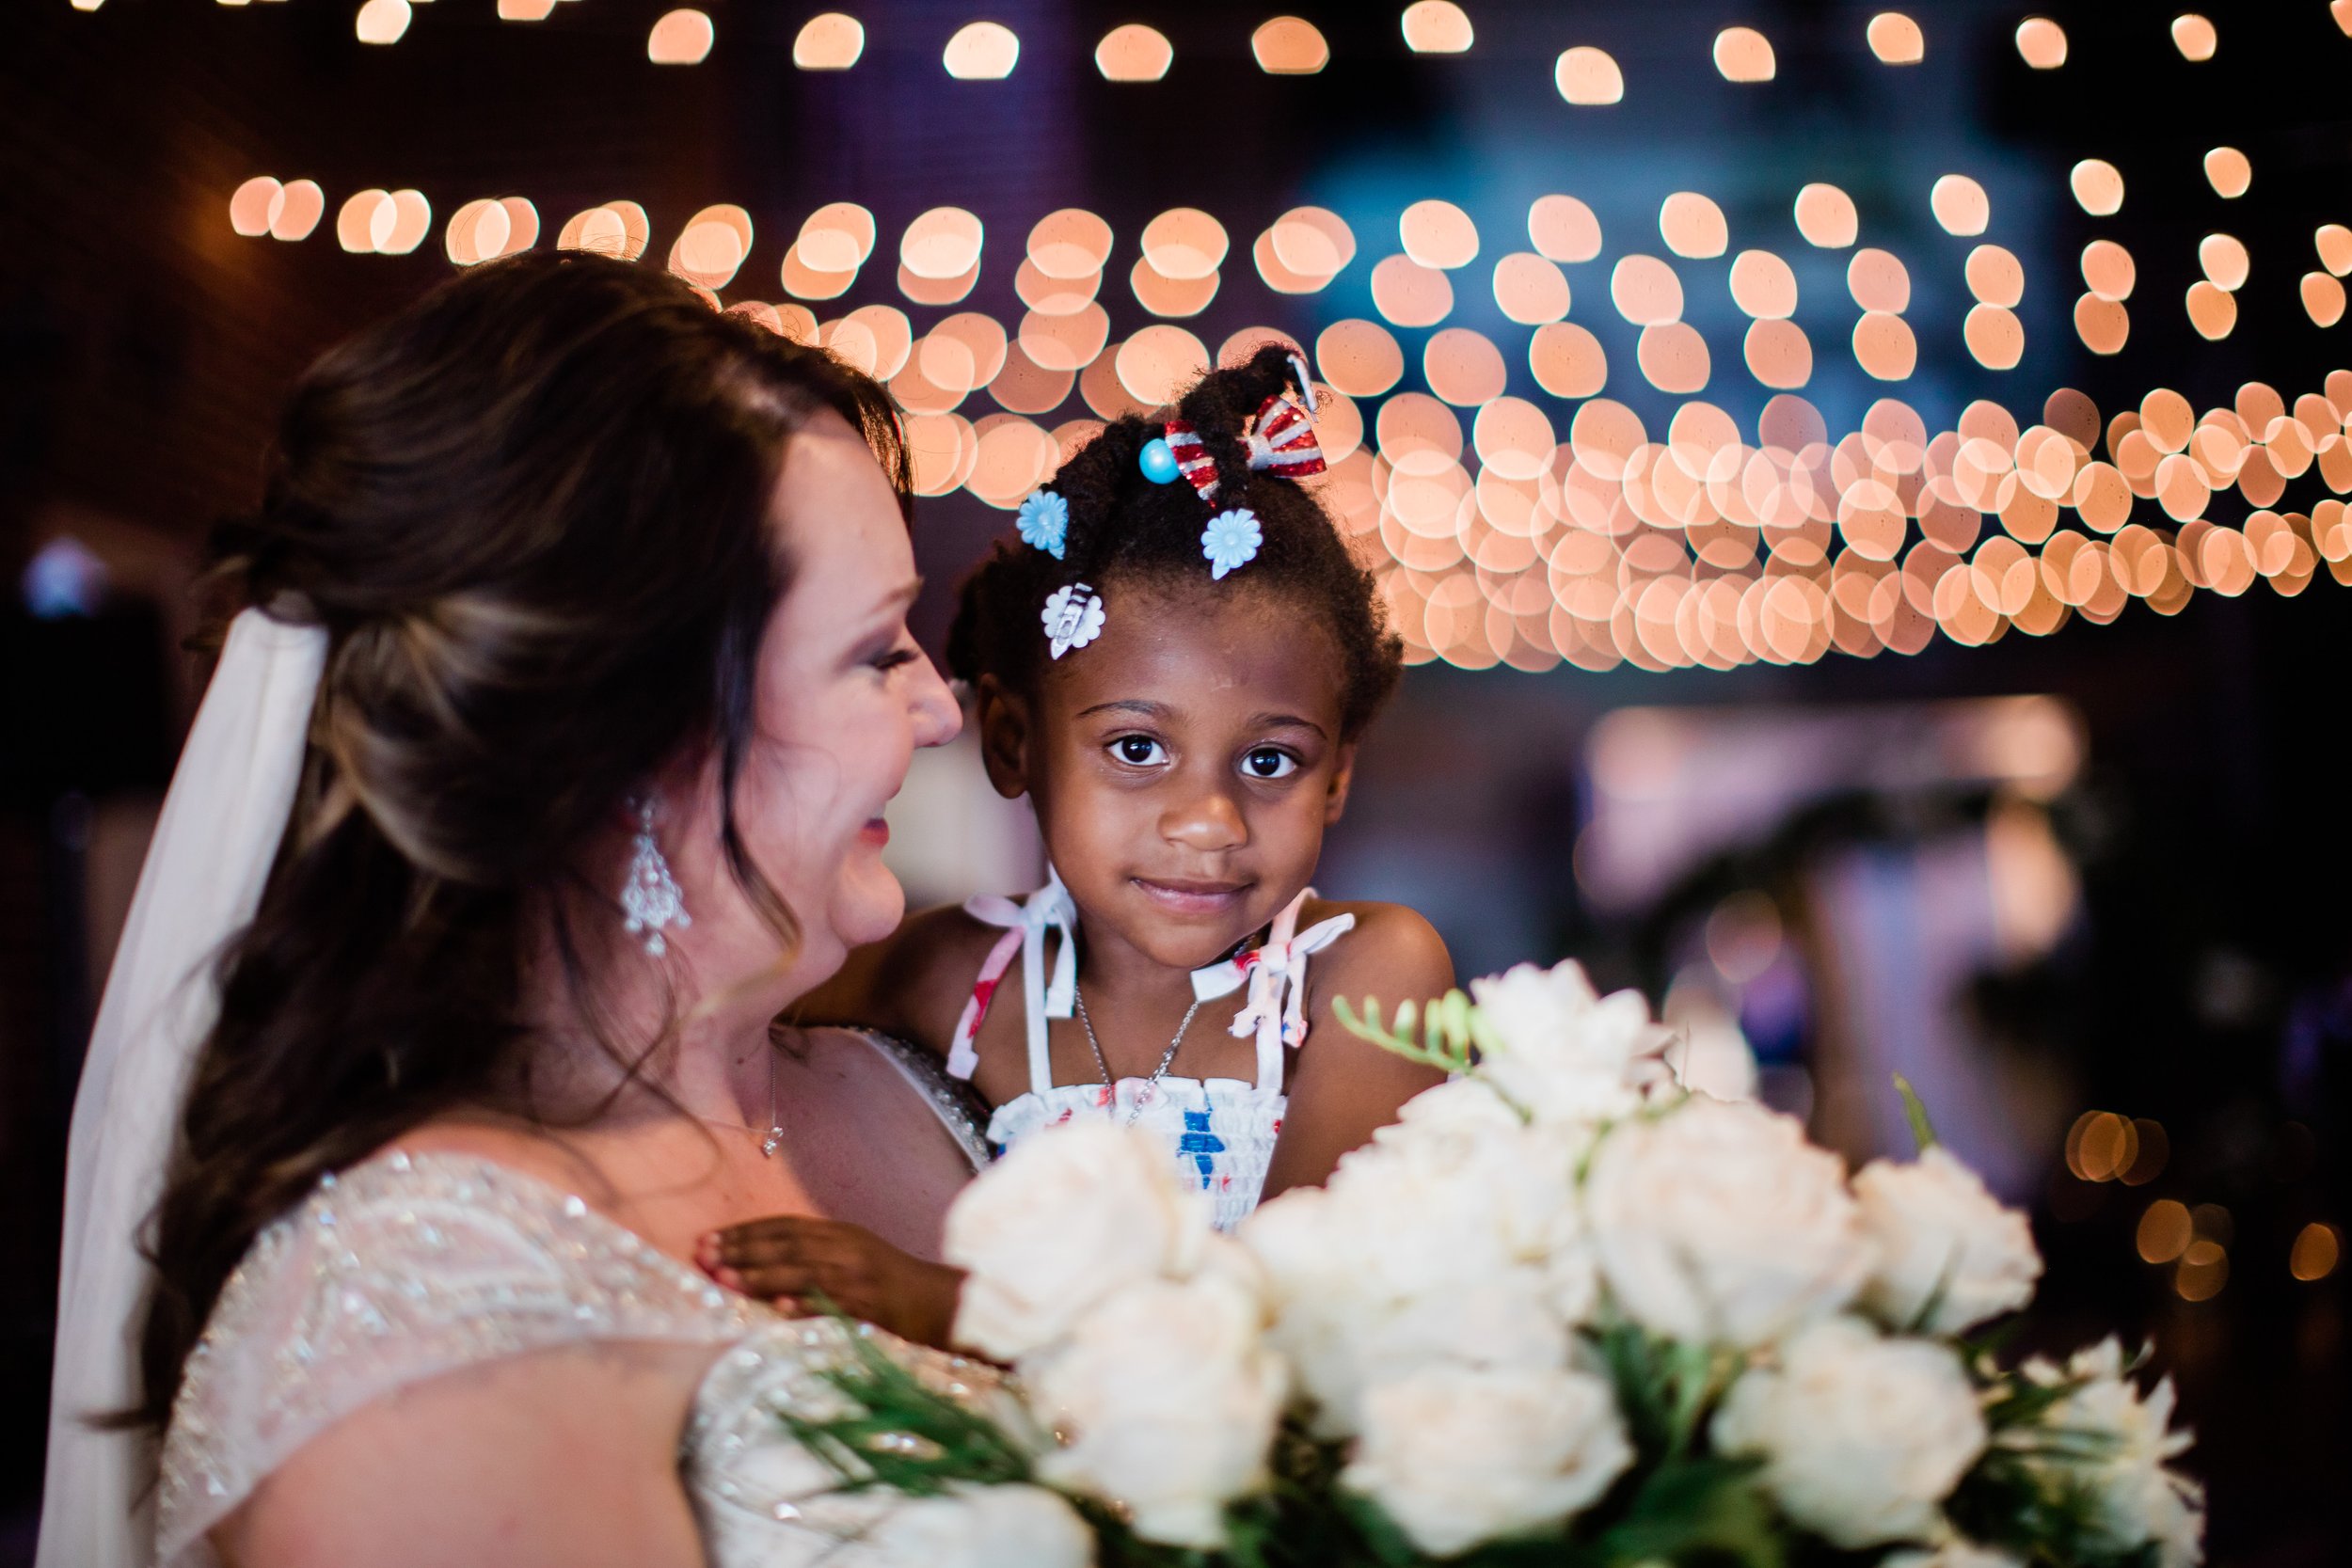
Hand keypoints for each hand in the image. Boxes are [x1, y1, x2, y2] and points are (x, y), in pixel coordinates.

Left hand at [697, 1217, 965, 1351]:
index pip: (784, 1227)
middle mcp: (848, 1250)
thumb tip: (757, 1259)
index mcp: (840, 1233)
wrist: (940, 1302)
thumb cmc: (888, 1283)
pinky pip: (834, 1306)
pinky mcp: (871, 1308)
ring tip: (725, 1281)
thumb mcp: (852, 1254)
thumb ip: (812, 1252)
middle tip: (703, 1257)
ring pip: (804, 1272)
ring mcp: (860, 1279)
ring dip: (762, 1276)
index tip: (707, 1240)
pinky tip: (781, 1308)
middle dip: (741, 1251)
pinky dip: (807, 1305)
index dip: (744, 1232)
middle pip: (787, 1245)